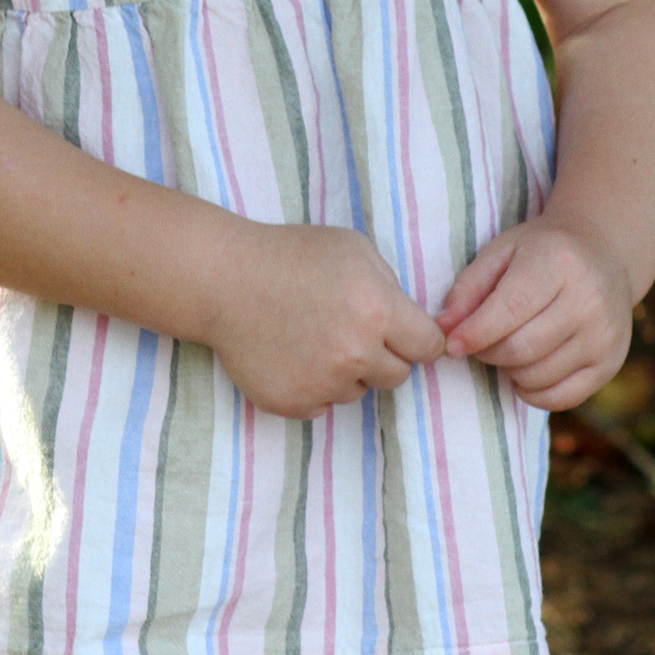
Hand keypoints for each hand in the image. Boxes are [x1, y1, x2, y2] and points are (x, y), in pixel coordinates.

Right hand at [207, 223, 445, 419]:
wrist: (225, 280)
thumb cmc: (291, 255)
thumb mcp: (354, 249)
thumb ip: (389, 287)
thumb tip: (407, 322)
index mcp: (378, 312)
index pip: (429, 347)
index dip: (421, 339)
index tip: (408, 335)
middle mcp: (356, 354)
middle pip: (398, 375)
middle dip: (384, 356)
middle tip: (353, 331)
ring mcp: (323, 384)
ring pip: (359, 391)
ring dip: (347, 371)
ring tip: (314, 337)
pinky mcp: (294, 404)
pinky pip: (323, 404)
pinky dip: (315, 386)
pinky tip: (294, 354)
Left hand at [434, 222, 634, 409]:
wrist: (603, 254)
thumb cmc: (541, 253)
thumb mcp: (502, 252)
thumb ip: (468, 288)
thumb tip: (443, 330)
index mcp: (559, 263)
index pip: (510, 310)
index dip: (474, 333)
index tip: (450, 344)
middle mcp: (590, 300)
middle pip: (521, 349)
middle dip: (488, 352)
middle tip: (480, 343)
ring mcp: (605, 336)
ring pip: (537, 376)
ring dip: (509, 371)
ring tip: (507, 348)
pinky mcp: (611, 363)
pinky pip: (560, 398)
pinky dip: (532, 392)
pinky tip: (526, 369)